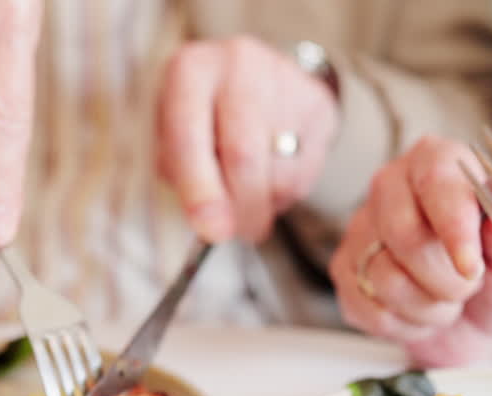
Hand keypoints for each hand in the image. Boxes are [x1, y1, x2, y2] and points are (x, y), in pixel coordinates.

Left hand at [157, 36, 338, 242]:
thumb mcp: (174, 134)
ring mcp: (284, 80)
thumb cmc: (203, 114)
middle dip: (240, 209)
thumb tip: (213, 224)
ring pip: (279, 171)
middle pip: (244, 156)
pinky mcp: (318, 104)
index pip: (190, 138)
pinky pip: (306, 171)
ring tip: (249, 193)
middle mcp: (238, 65)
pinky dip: (287, 192)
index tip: (212, 231)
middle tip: (237, 233)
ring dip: (264, 203)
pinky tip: (272, 175)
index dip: (200, 190)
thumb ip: (182, 174)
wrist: (253, 76)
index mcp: (190, 71)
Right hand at [329, 136, 491, 367]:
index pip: (437, 180)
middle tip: (468, 286)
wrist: (481, 323)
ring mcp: (361, 229)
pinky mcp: (345, 272)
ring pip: (386, 279)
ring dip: (429, 307)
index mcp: (438, 163)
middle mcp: (392, 188)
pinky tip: (420, 312)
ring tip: (445, 300)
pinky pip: (370, 309)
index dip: (454, 227)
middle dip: (444, 278)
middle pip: (404, 235)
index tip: (472, 267)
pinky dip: (406, 324)